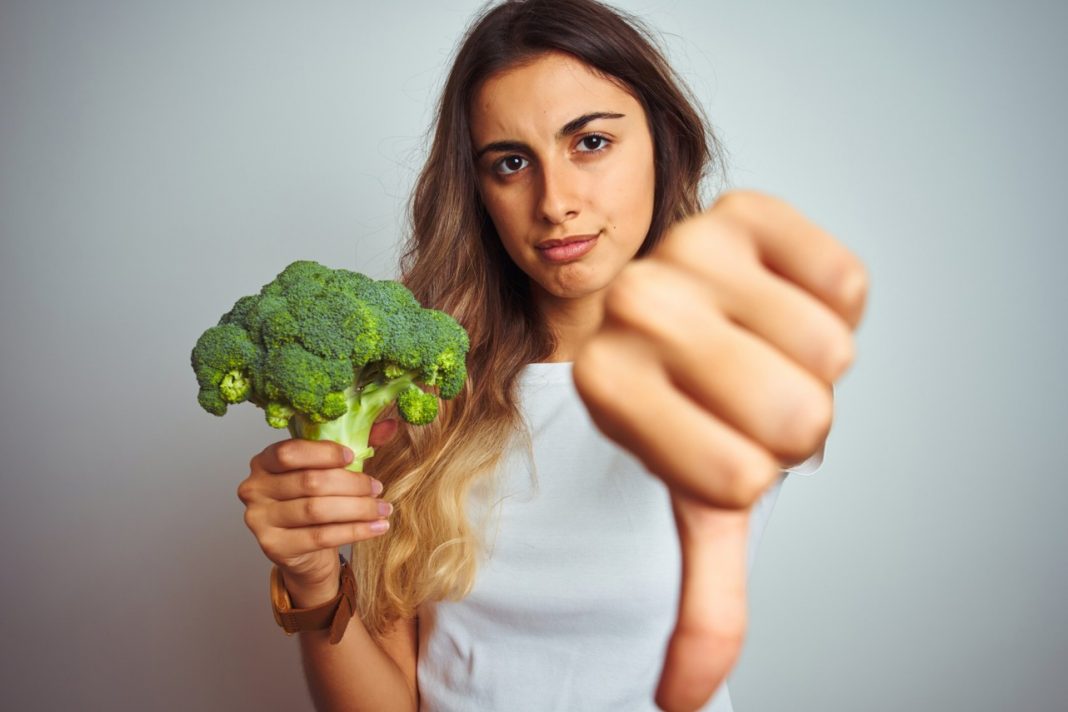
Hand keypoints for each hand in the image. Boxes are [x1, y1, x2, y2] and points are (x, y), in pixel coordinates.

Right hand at [237, 419, 398, 601]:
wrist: (304, 549)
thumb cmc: (315, 500)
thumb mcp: (331, 468)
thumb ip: (357, 442)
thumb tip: (391, 425)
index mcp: (264, 461)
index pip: (290, 452)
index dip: (325, 453)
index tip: (353, 457)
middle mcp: (254, 488)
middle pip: (310, 482)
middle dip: (351, 484)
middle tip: (378, 488)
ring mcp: (260, 520)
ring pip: (317, 510)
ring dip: (358, 509)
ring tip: (383, 508)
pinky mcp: (274, 546)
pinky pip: (321, 537)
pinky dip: (355, 531)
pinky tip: (377, 527)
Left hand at [573, 191, 866, 710]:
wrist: (676, 303)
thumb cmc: (686, 403)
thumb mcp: (691, 495)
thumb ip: (701, 595)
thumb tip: (684, 698)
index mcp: (604, 387)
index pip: (740, 478)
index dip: (754, 471)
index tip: (717, 440)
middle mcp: (633, 308)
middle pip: (797, 414)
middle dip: (792, 423)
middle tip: (751, 399)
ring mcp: (687, 247)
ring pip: (830, 350)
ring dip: (814, 364)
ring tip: (761, 347)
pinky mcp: (743, 207)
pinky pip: (844, 277)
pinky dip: (835, 302)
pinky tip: (780, 299)